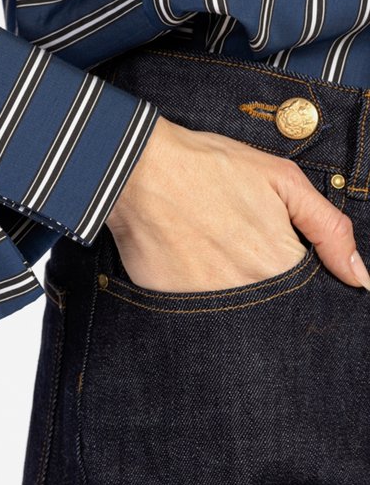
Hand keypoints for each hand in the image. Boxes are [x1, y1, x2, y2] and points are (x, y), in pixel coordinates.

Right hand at [106, 115, 369, 291]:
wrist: (137, 167)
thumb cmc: (210, 166)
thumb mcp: (282, 179)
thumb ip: (329, 228)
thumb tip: (360, 278)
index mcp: (280, 263)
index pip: (309, 296)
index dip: (298, 279)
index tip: (278, 257)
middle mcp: (249, 293)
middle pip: (274, 312)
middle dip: (266, 291)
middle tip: (240, 251)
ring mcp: (208, 304)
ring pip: (238, 318)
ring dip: (234, 296)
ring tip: (215, 256)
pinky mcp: (171, 307)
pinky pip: (196, 317)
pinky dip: (199, 298)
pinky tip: (190, 264)